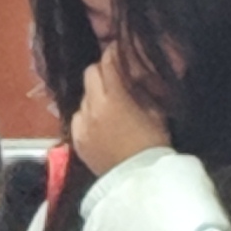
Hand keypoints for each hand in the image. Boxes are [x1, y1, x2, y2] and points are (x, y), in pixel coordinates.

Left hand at [69, 48, 169, 175]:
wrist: (137, 179)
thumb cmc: (153, 143)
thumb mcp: (155, 109)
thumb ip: (140, 88)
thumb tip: (134, 72)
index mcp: (113, 98)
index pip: (107, 62)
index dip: (115, 53)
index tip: (121, 50)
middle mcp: (91, 108)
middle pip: (90, 73)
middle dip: (102, 71)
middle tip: (116, 75)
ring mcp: (80, 124)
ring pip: (83, 96)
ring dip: (95, 94)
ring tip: (111, 103)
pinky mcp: (75, 140)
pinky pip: (78, 116)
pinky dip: (88, 114)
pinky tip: (101, 122)